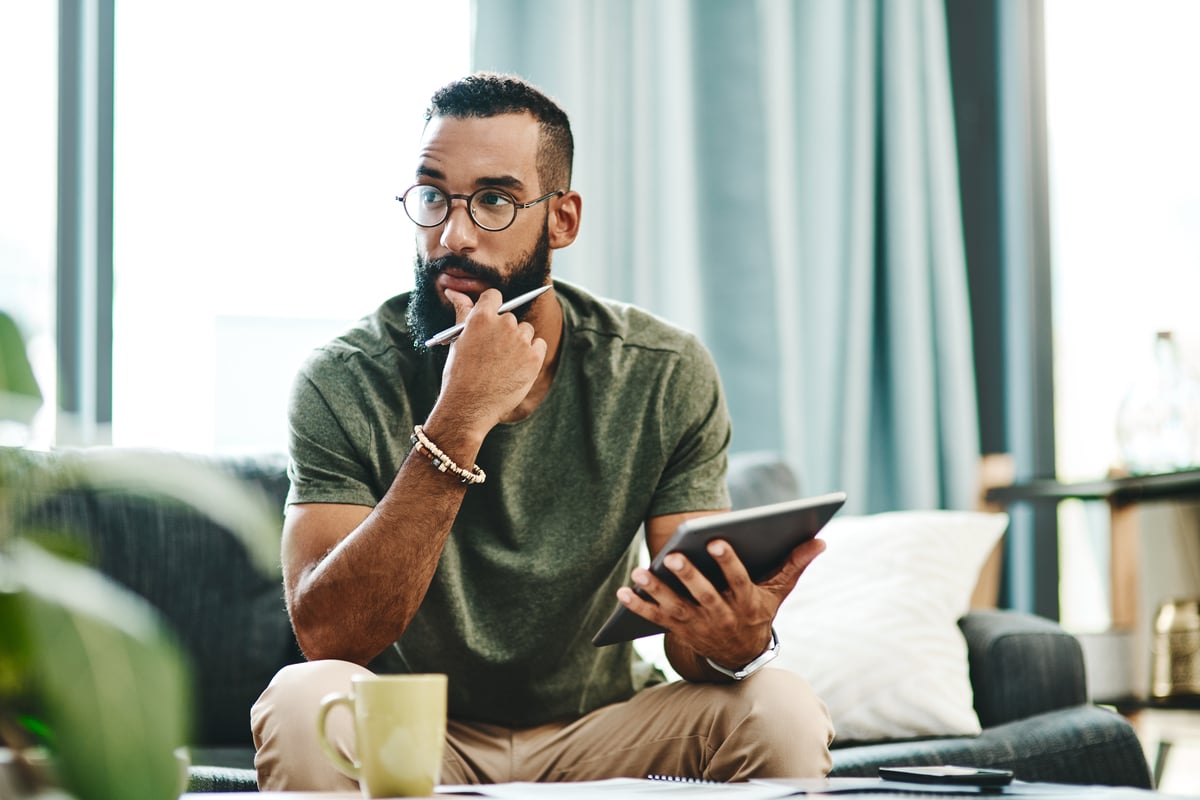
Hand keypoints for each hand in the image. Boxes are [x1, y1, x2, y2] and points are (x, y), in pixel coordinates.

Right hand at [437, 288, 546, 432]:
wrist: (468, 407)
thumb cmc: (459, 374)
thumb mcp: (458, 340)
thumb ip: (462, 311)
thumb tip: (453, 290)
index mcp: (481, 317)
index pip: (494, 296)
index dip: (492, 308)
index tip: (491, 322)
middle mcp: (503, 324)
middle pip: (510, 317)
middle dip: (504, 331)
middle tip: (493, 353)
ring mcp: (521, 340)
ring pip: (526, 331)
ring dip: (518, 343)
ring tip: (504, 364)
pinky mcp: (534, 357)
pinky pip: (539, 345)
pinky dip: (532, 354)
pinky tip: (517, 368)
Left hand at [617, 536, 825, 670]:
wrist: (741, 656)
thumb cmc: (758, 610)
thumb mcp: (778, 592)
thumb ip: (795, 564)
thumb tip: (819, 539)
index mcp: (746, 603)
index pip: (738, 581)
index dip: (727, 562)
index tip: (715, 540)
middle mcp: (722, 617)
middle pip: (704, 596)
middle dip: (689, 577)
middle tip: (674, 556)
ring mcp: (698, 626)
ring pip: (676, 608)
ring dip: (657, 592)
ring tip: (640, 572)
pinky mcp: (679, 630)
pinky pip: (656, 620)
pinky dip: (639, 607)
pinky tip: (623, 592)